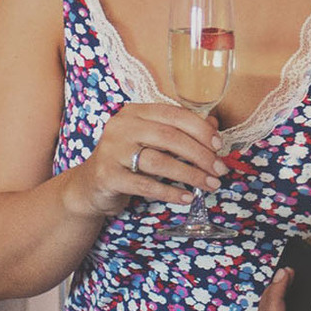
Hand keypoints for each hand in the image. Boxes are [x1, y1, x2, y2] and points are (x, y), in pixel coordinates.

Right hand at [64, 102, 226, 217]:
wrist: (91, 185)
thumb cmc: (128, 159)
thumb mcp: (152, 141)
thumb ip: (180, 131)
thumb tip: (214, 127)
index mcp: (135, 112)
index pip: (174, 115)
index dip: (200, 129)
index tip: (219, 145)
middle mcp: (121, 127)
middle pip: (169, 137)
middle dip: (200, 154)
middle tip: (219, 170)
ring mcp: (112, 151)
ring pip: (159, 161)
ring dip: (190, 175)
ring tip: (209, 185)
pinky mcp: (108, 176)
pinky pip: (145, 185)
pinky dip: (170, 192)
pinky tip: (187, 197)